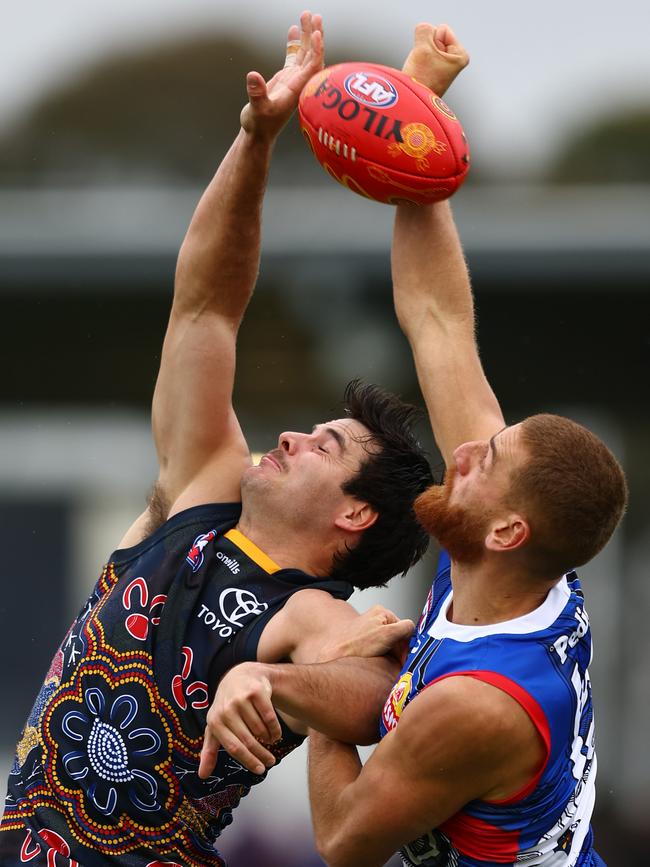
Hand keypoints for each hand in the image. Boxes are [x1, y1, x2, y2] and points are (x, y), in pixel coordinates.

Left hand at [199, 662, 280, 777]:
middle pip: (248, 740)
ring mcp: (241, 698)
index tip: (260, 770)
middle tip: (270, 762)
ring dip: (268, 740)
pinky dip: (275, 728)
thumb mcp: (215, 726)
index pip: (234, 747)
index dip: (248, 761)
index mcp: (215, 721)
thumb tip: (202, 775)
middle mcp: (226, 709)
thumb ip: (210, 750)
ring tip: (269, 741)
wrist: (240, 676)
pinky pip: (270, 717)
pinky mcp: (256, 691)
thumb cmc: (227, 706)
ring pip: (260, 729)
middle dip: (262, 755)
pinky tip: (275, 733)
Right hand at [240, 10, 324, 141]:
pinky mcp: (286, 79)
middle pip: (312, 55)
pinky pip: (294, 57)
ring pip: (304, 54)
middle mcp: (300, 83)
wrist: (258, 134)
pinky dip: (295, 44)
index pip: (312, 67)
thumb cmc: (259, 126)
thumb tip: (252, 76)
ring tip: (306, 15)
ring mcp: (294, 80)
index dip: (316, 50)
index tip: (317, 33)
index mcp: (297, 90)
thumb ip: (256, 94)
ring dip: (307, 35)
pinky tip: (294, 29)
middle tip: (315, 16)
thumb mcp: (256, 110)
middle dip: (315, 35)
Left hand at [319, 605, 414, 664]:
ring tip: (388, 665)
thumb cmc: (356, 645)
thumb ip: (404, 628)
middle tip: (399, 665)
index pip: (405, 628)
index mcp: (382, 612)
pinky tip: (381, 664)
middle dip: (400, 652)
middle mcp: (376, 619)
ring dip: (392, 656)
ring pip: (391, 644)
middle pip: (398, 637)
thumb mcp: (386, 634)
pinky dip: (384, 657)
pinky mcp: (366, 641)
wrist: (335, 655)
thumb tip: (414, 629)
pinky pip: (382, 649)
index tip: (406, 659)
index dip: (407, 645)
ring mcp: (370, 630)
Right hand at [402, 23, 468, 96]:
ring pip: (428, 47)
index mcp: (461, 56)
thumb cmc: (420, 79)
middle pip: (436, 38)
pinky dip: (418, 62)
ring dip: (421, 55)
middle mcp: (455, 62)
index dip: (430, 41)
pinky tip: (419, 75)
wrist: (412, 105)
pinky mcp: (434, 73)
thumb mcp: (422, 46)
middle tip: (424, 66)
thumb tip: (424, 30)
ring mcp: (444, 68)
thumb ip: (424, 29)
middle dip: (425, 48)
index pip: (442, 30)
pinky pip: (424, 57)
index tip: (428, 59)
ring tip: (421, 71)